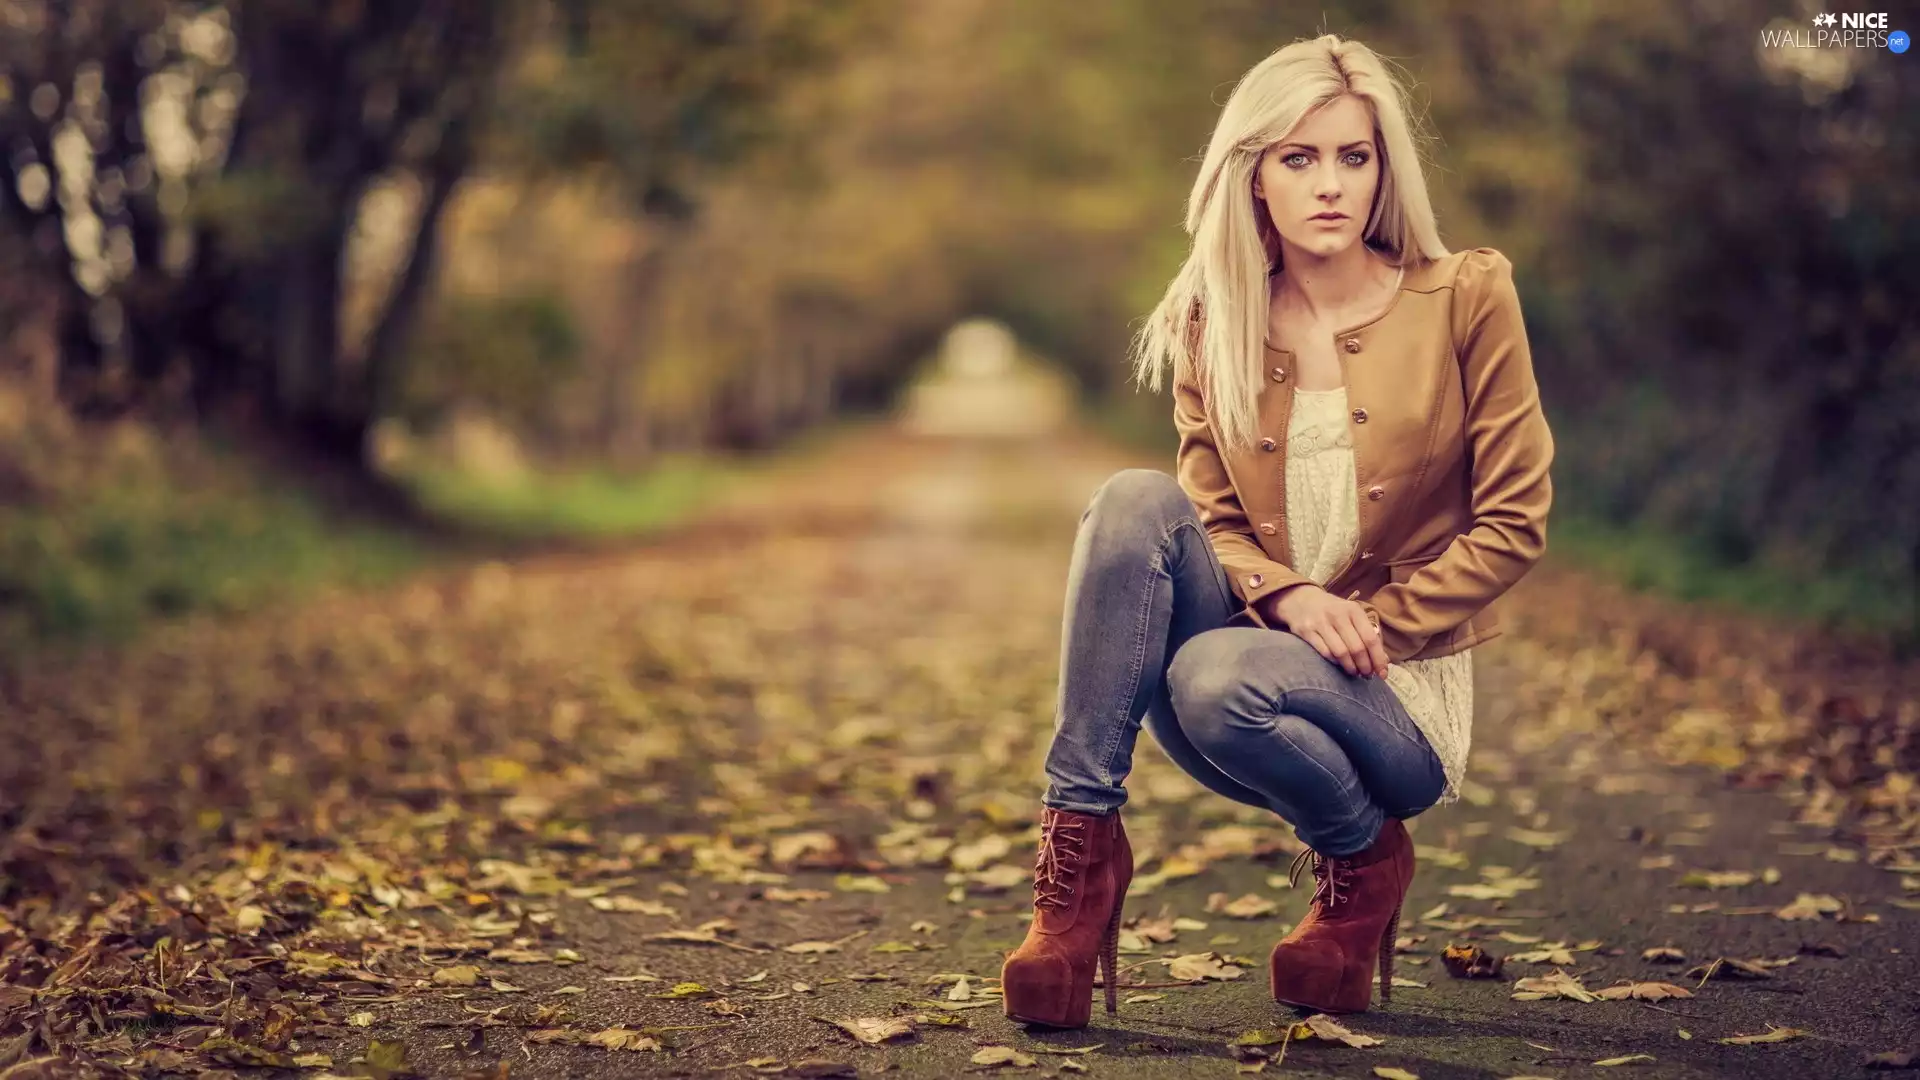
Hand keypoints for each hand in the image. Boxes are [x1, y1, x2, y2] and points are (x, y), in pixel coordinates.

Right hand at [1267, 584, 1390, 678]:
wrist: (1300, 599)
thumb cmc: (1332, 611)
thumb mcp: (1351, 615)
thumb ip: (1367, 635)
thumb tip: (1383, 661)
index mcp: (1353, 610)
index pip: (1370, 639)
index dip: (1378, 659)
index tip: (1382, 674)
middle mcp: (1338, 615)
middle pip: (1357, 648)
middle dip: (1364, 666)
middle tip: (1366, 675)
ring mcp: (1320, 622)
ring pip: (1341, 652)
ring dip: (1350, 667)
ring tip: (1354, 672)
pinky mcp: (1306, 631)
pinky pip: (1325, 653)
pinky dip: (1335, 662)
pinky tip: (1339, 665)